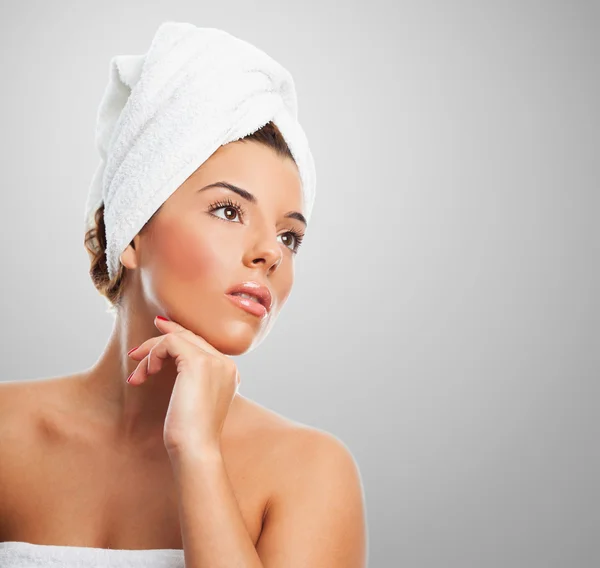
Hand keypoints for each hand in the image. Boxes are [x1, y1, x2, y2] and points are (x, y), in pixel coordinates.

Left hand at [126, 316, 239, 456]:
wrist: (196, 449)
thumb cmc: (191, 434)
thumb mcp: (194, 401)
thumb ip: (192, 381)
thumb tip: (166, 363)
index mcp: (228, 372)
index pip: (202, 344)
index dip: (178, 335)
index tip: (158, 332)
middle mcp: (225, 363)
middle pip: (190, 337)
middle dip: (160, 340)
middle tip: (136, 351)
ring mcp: (214, 361)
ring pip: (179, 338)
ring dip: (152, 352)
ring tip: (139, 375)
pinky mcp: (198, 362)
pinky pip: (171, 343)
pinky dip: (154, 354)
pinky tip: (147, 373)